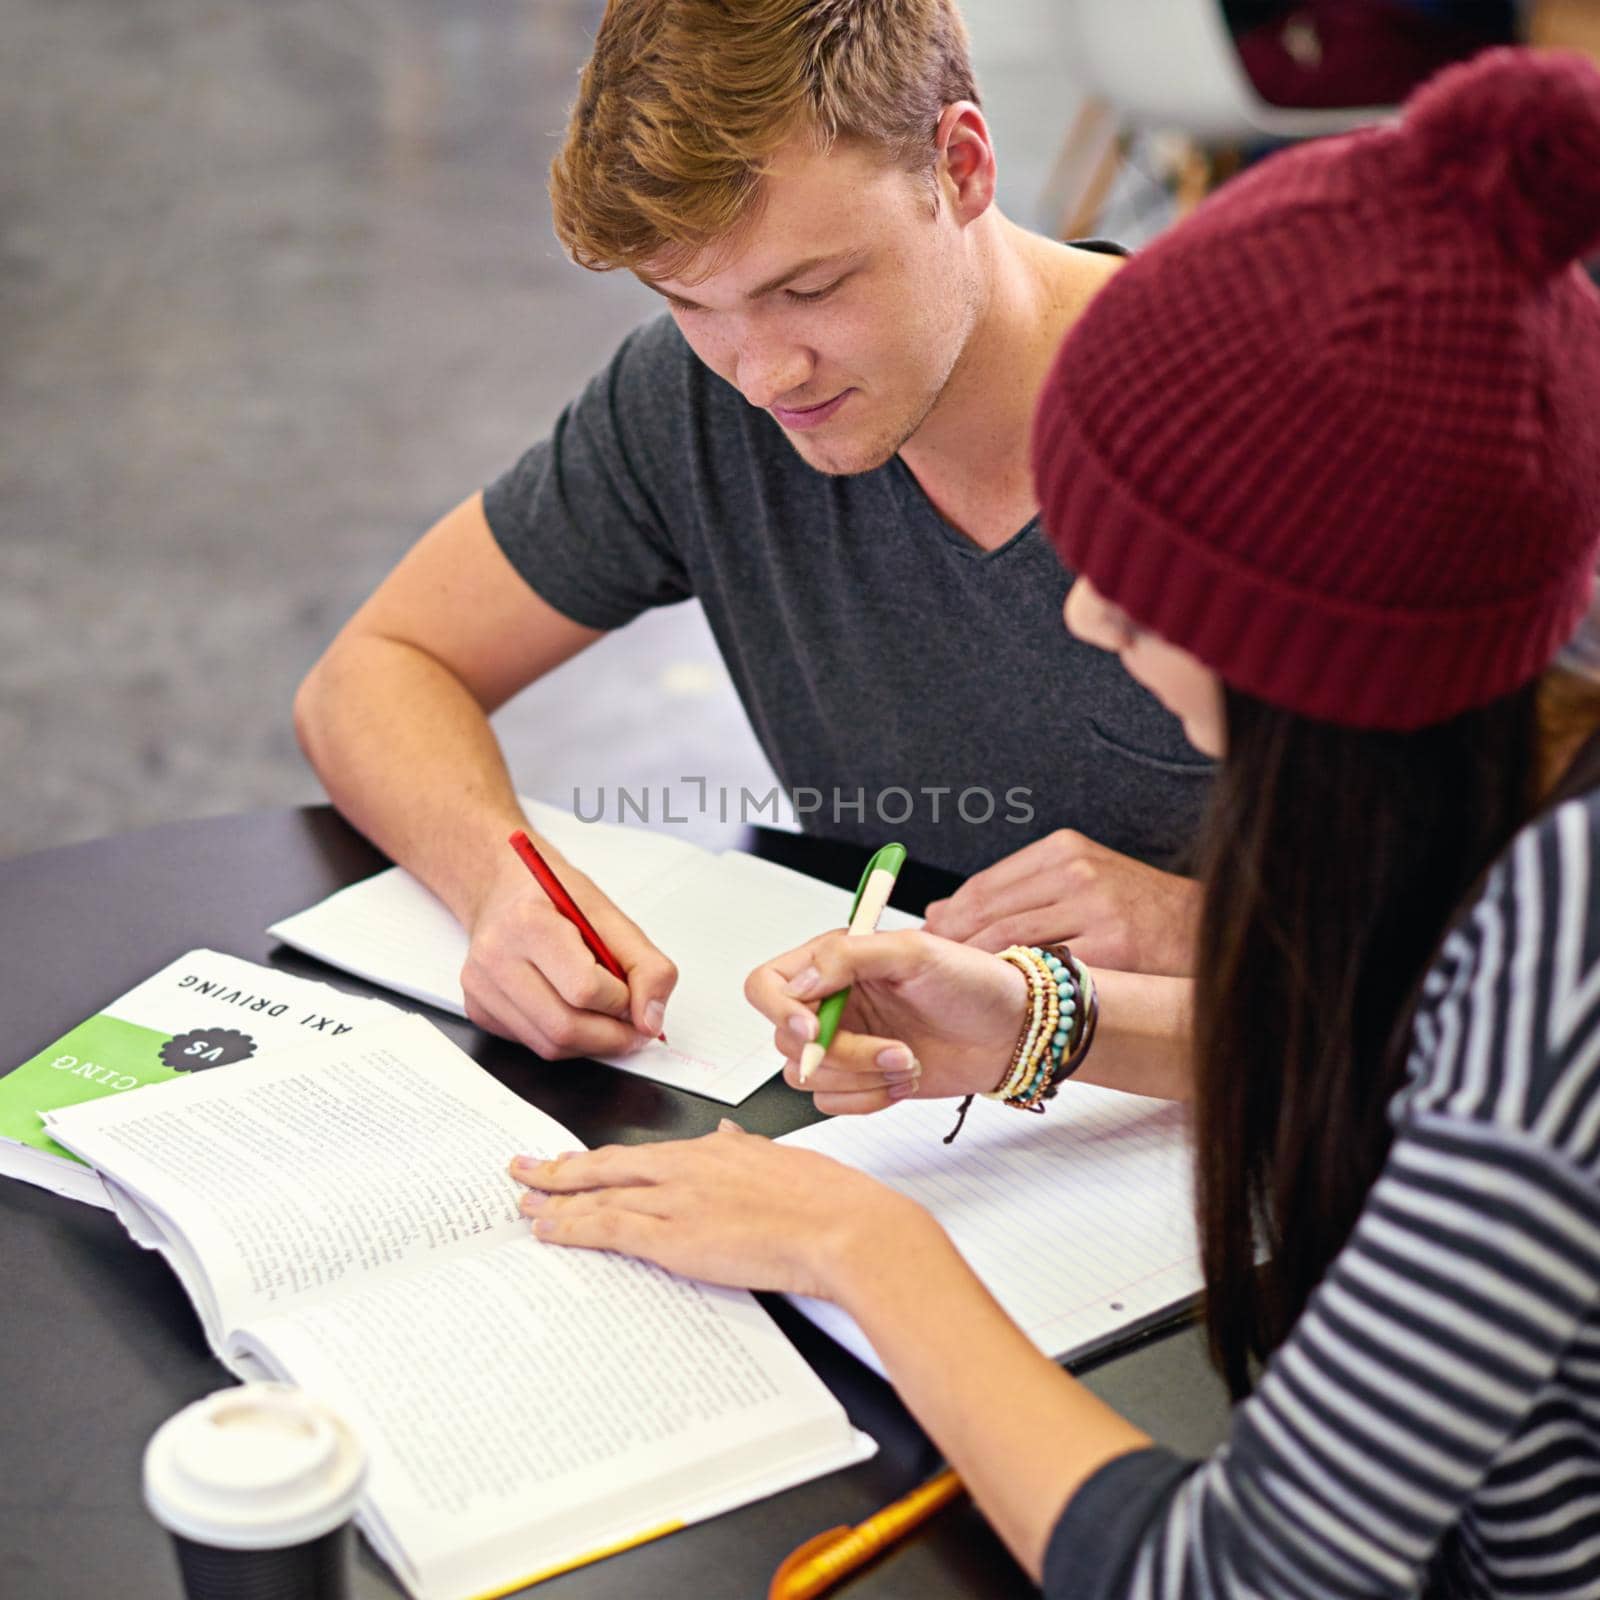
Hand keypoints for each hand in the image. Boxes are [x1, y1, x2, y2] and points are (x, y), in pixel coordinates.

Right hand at [461, 848, 677, 1059]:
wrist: (505, 891)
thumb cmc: (556, 899)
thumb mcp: (611, 916)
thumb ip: (646, 967)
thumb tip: (650, 1020)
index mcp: (530, 922)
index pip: (585, 988)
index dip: (623, 1001)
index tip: (636, 997)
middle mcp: (495, 955)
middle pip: (565, 1027)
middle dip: (612, 1036)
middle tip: (633, 1026)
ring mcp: (480, 986)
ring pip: (549, 1046)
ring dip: (590, 1043)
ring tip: (606, 1019)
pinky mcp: (478, 1008)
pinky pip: (532, 1045)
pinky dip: (564, 1040)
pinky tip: (572, 1012)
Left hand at [509, 1122, 936, 1300]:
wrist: (843, 1225)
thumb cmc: (827, 1199)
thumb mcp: (782, 1160)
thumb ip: (748, 1149)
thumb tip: (730, 1136)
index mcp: (714, 1150)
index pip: (642, 1154)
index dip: (602, 1159)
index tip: (576, 1161)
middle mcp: (688, 1167)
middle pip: (607, 1165)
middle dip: (559, 1168)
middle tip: (520, 1167)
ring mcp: (678, 1200)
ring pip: (599, 1195)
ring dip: (555, 1199)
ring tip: (523, 1201)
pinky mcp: (675, 1236)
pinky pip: (609, 1228)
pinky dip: (573, 1227)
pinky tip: (548, 1229)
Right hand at [743, 928, 1028, 1113]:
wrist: (1011, 1032)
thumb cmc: (973, 982)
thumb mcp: (914, 952)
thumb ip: (848, 957)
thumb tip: (800, 982)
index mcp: (833, 961)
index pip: (766, 985)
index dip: (780, 1012)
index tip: (814, 1030)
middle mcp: (831, 1002)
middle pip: (787, 1042)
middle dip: (843, 1054)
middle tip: (894, 1048)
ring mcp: (844, 1043)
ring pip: (808, 1078)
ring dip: (861, 1078)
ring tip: (908, 1061)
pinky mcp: (859, 1079)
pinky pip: (833, 1104)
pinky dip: (870, 1098)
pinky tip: (907, 1078)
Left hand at [922, 831, 1199, 974]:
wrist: (1202, 931)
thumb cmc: (1136, 911)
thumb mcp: (1075, 883)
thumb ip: (1012, 894)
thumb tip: (939, 912)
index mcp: (1063, 849)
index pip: (985, 884)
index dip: (948, 916)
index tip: (928, 938)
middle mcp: (1077, 871)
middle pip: (989, 910)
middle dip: (951, 942)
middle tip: (928, 967)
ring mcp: (1097, 906)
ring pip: (1010, 938)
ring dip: (974, 965)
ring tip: (955, 984)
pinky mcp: (1115, 944)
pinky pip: (1047, 966)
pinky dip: (1017, 980)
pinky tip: (1002, 995)